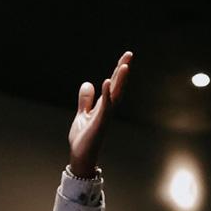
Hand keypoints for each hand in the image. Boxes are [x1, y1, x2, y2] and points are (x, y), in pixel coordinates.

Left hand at [68, 51, 132, 177]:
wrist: (80, 156)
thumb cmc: (83, 139)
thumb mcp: (82, 115)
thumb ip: (85, 101)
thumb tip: (88, 83)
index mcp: (103, 106)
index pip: (112, 85)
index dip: (118, 71)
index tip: (125, 57)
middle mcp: (107, 109)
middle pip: (117, 86)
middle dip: (122, 71)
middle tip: (129, 54)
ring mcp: (104, 116)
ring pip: (115, 95)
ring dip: (119, 81)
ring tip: (124, 65)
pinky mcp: (99, 123)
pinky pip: (104, 106)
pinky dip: (106, 94)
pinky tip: (106, 82)